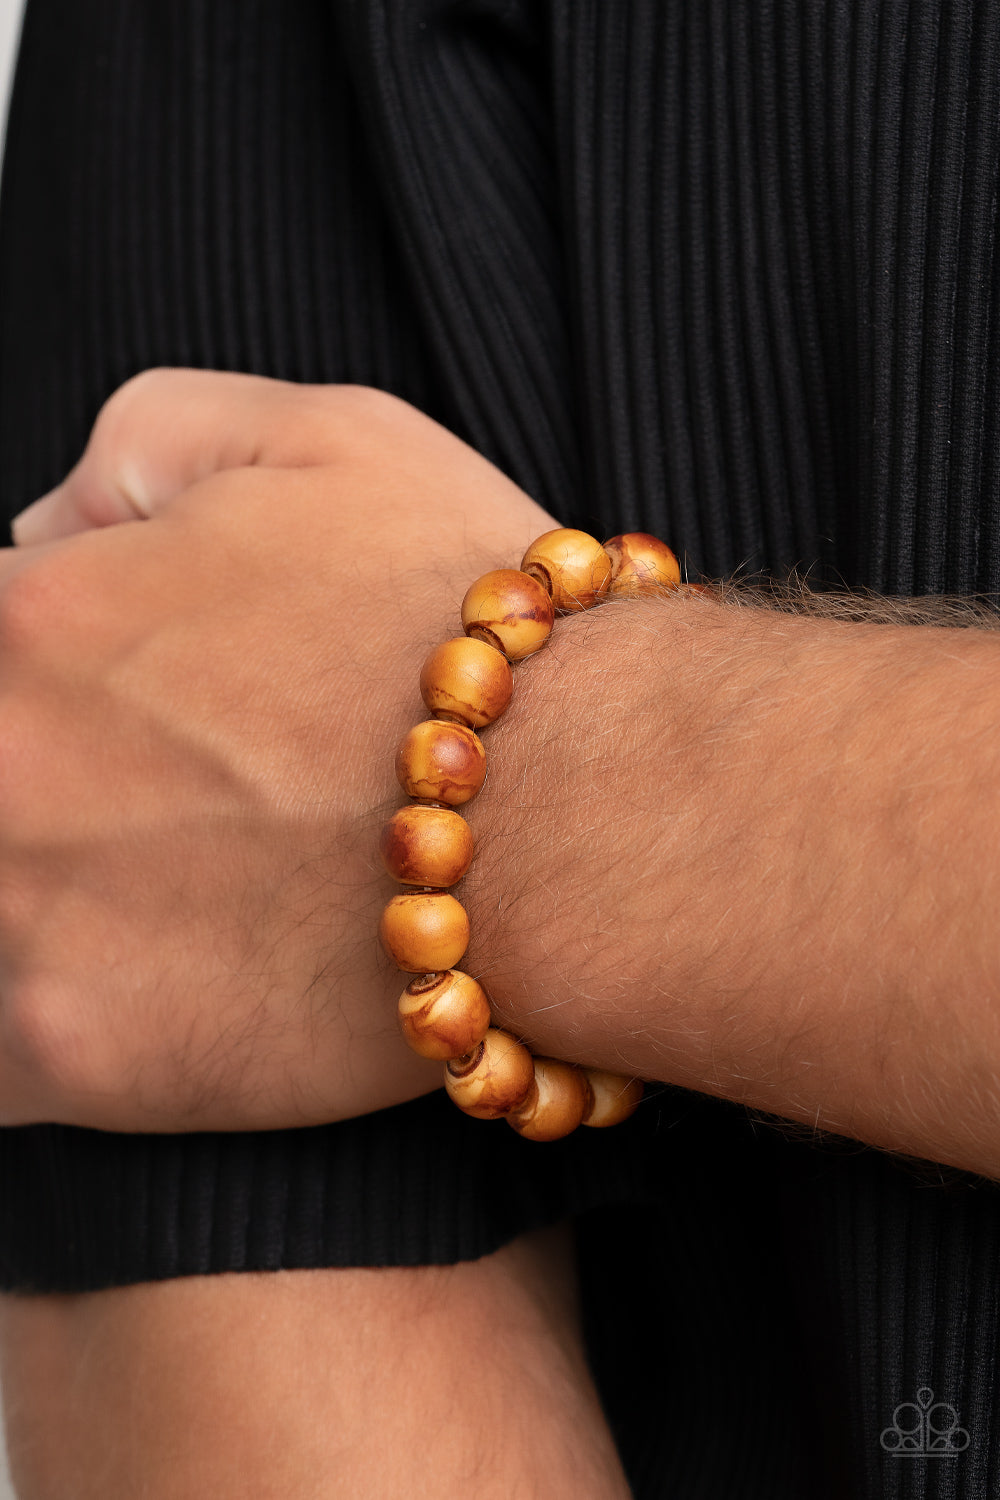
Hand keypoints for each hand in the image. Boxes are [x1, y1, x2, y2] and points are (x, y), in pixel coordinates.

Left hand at [1, 370, 557, 1130]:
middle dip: (52, 778)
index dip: (47, 672)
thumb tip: (42, 531)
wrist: (588, 816)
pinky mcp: (74, 1059)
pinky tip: (120, 986)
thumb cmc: (466, 625)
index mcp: (27, 624)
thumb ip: (134, 451)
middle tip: (151, 792)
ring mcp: (22, 925)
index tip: (107, 703)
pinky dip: (35, 1019)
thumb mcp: (316, 437)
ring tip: (151, 883)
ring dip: (40, 893)